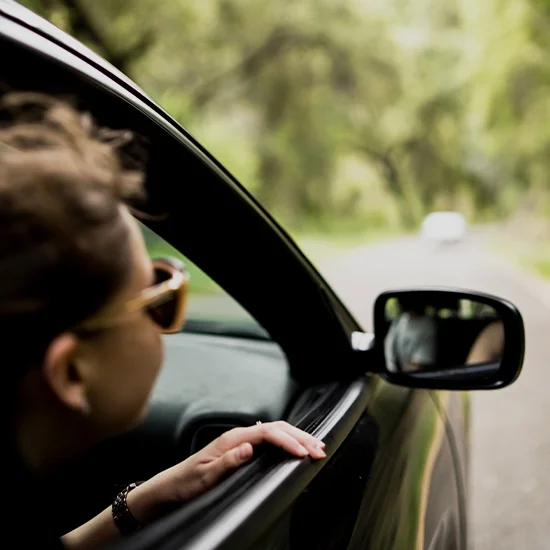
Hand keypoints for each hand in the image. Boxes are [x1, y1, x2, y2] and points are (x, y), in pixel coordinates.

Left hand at [128, 421, 325, 522]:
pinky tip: (295, 445)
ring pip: (275, 431)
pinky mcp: (242, 448)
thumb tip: (248, 448)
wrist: (171, 487)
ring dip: (296, 437)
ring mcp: (240, 441)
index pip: (268, 433)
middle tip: (320, 448)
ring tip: (315, 445)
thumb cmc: (186, 483)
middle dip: (300, 436)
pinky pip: (270, 439)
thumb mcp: (205, 476)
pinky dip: (287, 441)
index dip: (288, 441)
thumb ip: (227, 461)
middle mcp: (238, 436)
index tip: (303, 453)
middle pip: (276, 428)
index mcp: (232, 439)